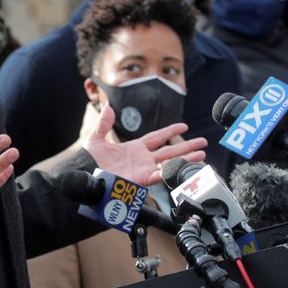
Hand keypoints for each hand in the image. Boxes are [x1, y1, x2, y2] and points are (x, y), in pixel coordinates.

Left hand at [85, 106, 206, 185]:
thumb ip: (103, 124)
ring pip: (169, 163)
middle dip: (187, 147)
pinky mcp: (141, 180)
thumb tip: (108, 108)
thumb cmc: (89, 161)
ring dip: (186, 159)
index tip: (184, 127)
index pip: (157, 138)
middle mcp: (142, 160)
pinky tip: (181, 168)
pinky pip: (158, 176)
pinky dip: (168, 172)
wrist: (84, 175)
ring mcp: (143, 170)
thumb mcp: (95, 139)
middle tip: (203, 142)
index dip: (170, 132)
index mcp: (134, 148)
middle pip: (170, 151)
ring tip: (202, 155)